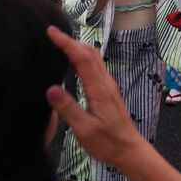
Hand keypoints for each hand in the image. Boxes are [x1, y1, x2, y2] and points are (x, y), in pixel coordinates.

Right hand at [46, 27, 146, 167]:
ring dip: (77, 48)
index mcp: (100, 89)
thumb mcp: (84, 129)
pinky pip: (94, 68)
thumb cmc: (107, 142)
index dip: (67, 43)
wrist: (129, 149)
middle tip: (52, 33)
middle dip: (72, 41)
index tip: (52, 31)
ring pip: (93, 59)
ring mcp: (108, 86)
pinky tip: (72, 64)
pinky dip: (82, 59)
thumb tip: (51, 88)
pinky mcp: (107, 92)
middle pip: (90, 53)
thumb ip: (68, 108)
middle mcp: (106, 83)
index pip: (82, 58)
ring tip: (59, 44)